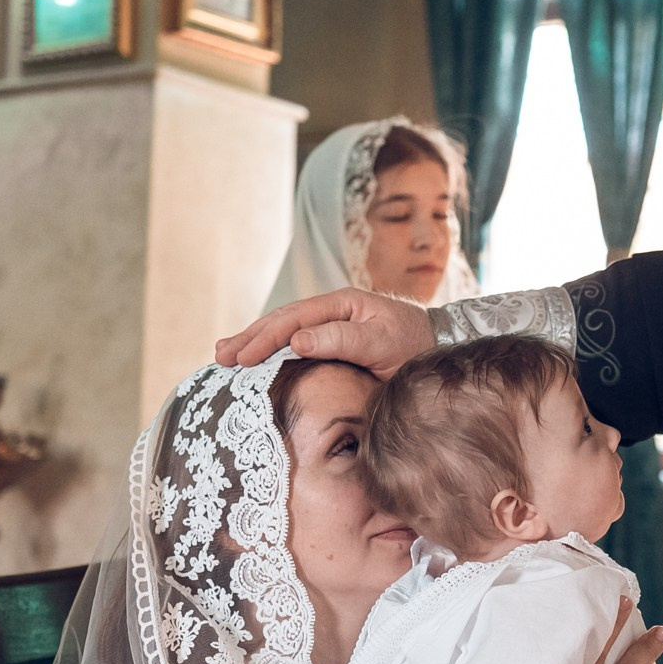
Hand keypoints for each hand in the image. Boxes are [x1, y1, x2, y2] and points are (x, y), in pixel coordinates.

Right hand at [214, 288, 434, 373]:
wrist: (442, 350)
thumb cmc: (416, 346)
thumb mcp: (382, 343)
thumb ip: (341, 340)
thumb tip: (295, 340)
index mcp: (341, 304)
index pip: (293, 320)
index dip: (264, 338)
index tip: (241, 358)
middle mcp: (333, 310)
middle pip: (282, 320)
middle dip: (250, 337)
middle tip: (220, 356)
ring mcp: (333, 324)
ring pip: (286, 330)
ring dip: (255, 342)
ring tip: (226, 354)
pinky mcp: (336, 341)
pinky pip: (298, 343)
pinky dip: (274, 350)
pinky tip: (257, 359)